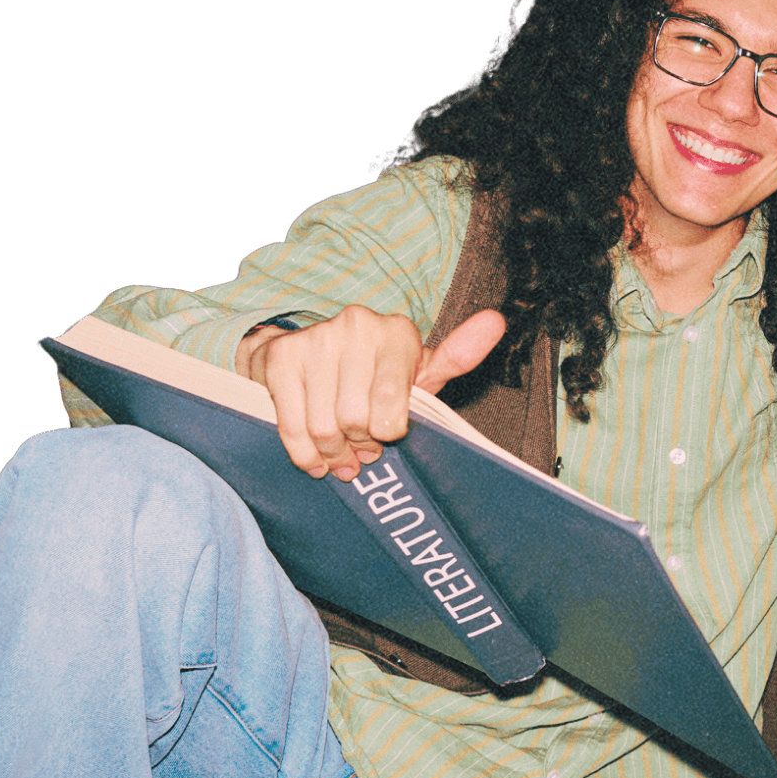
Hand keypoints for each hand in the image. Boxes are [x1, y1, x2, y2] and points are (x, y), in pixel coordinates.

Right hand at [238, 305, 505, 480]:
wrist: (305, 355)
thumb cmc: (373, 374)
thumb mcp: (417, 370)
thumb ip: (457, 356)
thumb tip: (496, 320)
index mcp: (398, 332)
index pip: (394, 407)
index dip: (387, 433)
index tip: (387, 434)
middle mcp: (358, 326)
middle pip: (358, 421)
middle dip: (359, 445)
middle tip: (361, 446)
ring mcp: (315, 339)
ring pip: (325, 428)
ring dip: (332, 452)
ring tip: (340, 451)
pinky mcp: (280, 358)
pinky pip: (293, 427)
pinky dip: (304, 453)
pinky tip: (314, 457)